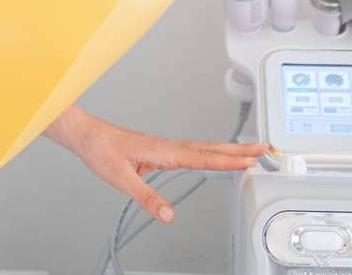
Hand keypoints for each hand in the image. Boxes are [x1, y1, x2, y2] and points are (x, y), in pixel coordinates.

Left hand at [43, 105, 268, 223]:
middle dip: (238, 150)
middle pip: (210, 148)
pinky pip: (194, 150)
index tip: (249, 161)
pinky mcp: (161, 150)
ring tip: (250, 152)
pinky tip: (216, 156)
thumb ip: (147, 197)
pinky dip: (211, 152)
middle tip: (264, 149)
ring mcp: (166, 147)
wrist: (87, 136)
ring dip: (228, 149)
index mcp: (163, 151)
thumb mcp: (121, 179)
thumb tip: (169, 215)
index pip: (202, 157)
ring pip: (204, 148)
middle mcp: (168, 146)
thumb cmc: (102, 151)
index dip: (227, 161)